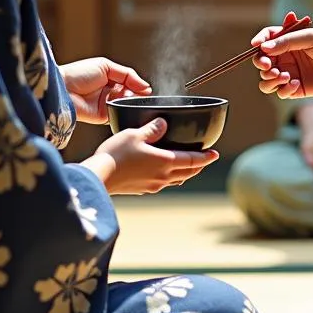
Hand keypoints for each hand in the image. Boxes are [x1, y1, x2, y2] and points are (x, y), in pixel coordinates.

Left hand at [61, 57, 150, 123]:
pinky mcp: (102, 117)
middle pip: (130, 95)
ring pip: (126, 106)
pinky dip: (122, 112)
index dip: (138, 86)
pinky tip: (121, 106)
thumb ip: (128, 75)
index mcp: (110, 79)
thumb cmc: (78, 73)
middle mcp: (109, 92)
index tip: (146, 89)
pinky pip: (117, 115)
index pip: (131, 83)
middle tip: (136, 93)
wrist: (61, 89)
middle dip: (135, 94)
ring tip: (127, 98)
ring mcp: (106, 105)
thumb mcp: (106, 66)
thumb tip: (146, 86)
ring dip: (129, 102)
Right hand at [84, 118, 218, 194]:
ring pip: (177, 179)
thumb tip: (164, 123)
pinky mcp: (142, 189)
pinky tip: (166, 172)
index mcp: (165, 162)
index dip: (206, 157)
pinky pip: (164, 183)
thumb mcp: (135, 134)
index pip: (193, 160)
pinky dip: (172, 176)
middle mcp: (162, 176)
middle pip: (188, 172)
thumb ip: (152, 129)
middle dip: (199, 165)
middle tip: (206, 158)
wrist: (97, 178)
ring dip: (187, 172)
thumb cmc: (115, 155)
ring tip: (189, 165)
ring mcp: (152, 185)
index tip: (215, 154)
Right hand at [252, 12, 312, 98]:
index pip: (267, 38)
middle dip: (261, 63)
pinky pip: (279, 92)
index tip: (257, 45)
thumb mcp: (312, 38)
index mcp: (290, 40)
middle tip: (269, 66)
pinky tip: (295, 84)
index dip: (260, 41)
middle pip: (262, 60)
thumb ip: (287, 41)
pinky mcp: (296, 89)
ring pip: (266, 79)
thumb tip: (263, 48)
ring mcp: (291, 73)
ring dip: (269, 79)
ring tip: (283, 76)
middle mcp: (288, 56)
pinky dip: (283, 89)